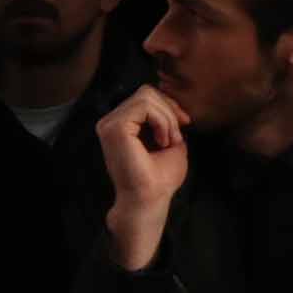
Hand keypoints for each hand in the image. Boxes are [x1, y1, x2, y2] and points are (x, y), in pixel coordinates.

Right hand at [97, 85, 190, 269]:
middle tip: (176, 136)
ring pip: (146, 96)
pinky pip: (145, 107)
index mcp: (120, 125)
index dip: (168, 106)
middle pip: (146, 92)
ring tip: (169, 140)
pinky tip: (163, 141)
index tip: (184, 125)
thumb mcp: (171, 143)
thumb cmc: (158, 179)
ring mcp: (109, 124)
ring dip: (167, 117)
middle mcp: (109, 122)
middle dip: (169, 110)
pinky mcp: (115, 128)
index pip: (145, 97)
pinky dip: (162, 121)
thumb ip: (168, 123)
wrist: (149, 200)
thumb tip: (174, 106)